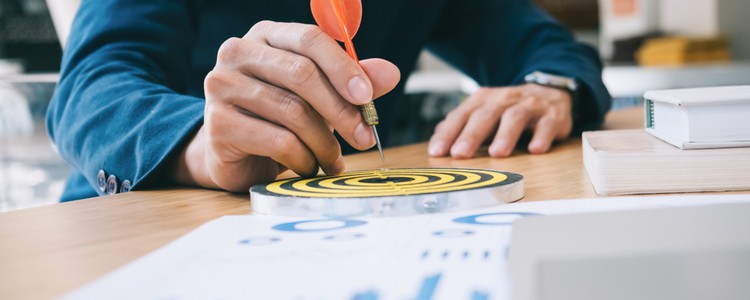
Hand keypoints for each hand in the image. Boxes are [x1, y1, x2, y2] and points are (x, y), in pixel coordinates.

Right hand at [172, 21, 399, 191]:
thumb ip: (352, 81)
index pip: (309, 38)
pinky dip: (303, 158)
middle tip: (363, 137)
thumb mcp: (318, 95)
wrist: (231, 153)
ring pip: (292, 111)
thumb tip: (390, 73)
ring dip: (324, 142)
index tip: (368, 97)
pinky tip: (308, 166)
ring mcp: (222, 86)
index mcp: (266, 35)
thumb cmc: (277, 117)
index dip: (343, 67)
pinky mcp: (218, 124)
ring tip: (334, 160)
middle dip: (341, 110)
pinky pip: (278, 141)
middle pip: (302, 74)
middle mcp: (238, 52)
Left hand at [428, 84, 571, 158]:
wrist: (549, 92)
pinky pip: (547, 125)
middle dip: (471, 134)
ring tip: (496, 153)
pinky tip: (535, 149)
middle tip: (460, 154)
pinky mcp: (552, 116)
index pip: (462, 115)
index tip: (437, 152)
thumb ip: (462, 124)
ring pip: (515, 117)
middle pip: (486, 115)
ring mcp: (529, 106)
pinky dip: (541, 136)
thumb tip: (437, 137)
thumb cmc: (510, 108)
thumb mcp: (484, 111)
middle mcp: (504, 99)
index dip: (448, 133)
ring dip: (505, 135)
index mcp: (483, 100)